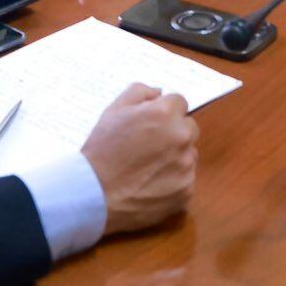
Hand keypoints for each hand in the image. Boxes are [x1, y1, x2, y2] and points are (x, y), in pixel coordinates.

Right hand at [80, 83, 196, 235]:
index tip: (151, 124)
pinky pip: (186, 179)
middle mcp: (181, 137)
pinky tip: (151, 183)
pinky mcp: (186, 190)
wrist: (95, 193)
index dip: (164, 112)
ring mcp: (186, 166)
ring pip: (189, 154)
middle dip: (174, 132)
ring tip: (148, 167)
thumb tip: (159, 92)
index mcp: (165, 114)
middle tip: (150, 145)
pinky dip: (173, 180)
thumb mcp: (113, 110)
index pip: (180, 103)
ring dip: (176, 157)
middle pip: (189, 127)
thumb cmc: (102, 150)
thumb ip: (139, 92)